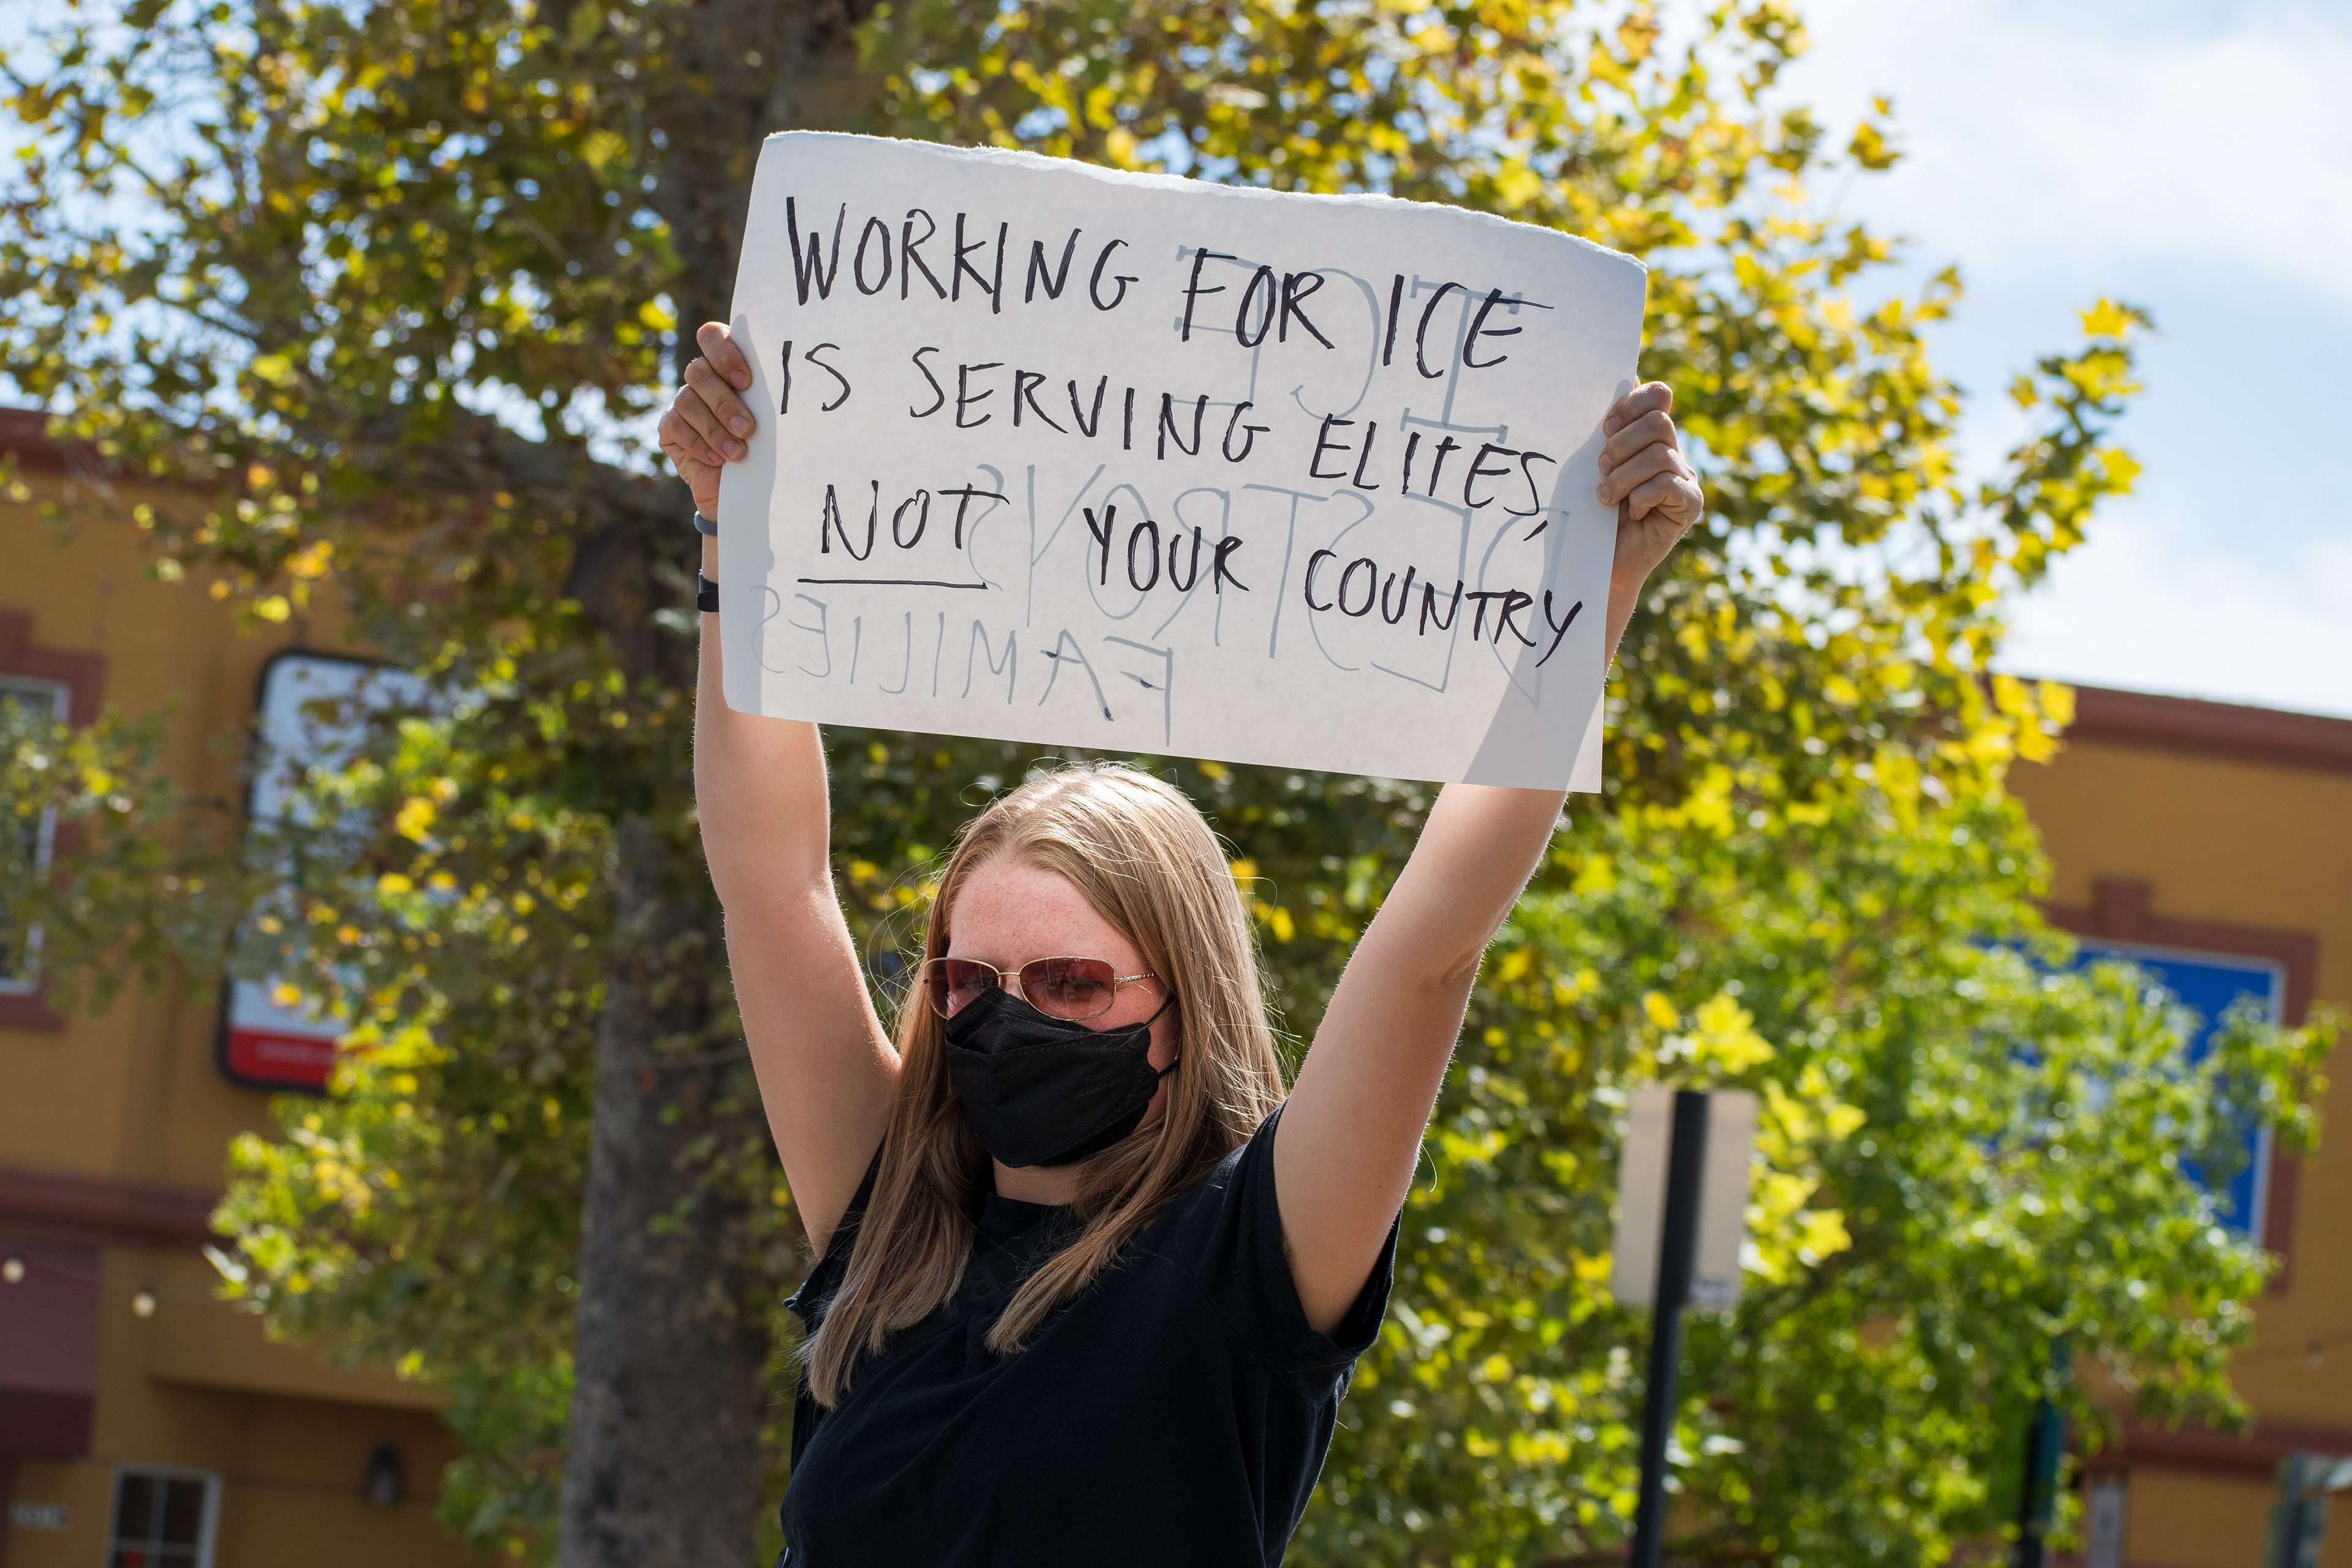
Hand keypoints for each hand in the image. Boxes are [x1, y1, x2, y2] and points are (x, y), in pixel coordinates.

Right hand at [658, 322, 757, 519]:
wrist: (748, 490)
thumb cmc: (767, 449)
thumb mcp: (771, 423)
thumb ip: (767, 400)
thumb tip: (784, 389)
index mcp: (728, 365)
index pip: (712, 336)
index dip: (723, 352)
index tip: (746, 381)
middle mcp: (702, 378)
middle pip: (699, 371)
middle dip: (724, 402)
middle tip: (748, 429)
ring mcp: (683, 402)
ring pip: (687, 400)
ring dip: (714, 428)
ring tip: (737, 453)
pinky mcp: (669, 428)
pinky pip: (676, 427)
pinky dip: (699, 444)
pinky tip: (718, 460)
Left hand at [1597, 381, 1702, 600]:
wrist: (1600, 562)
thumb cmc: (1591, 512)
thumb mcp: (1591, 467)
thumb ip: (1604, 432)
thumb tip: (1614, 378)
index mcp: (1650, 435)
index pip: (1658, 395)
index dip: (1631, 403)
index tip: (1605, 426)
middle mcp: (1672, 451)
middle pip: (1658, 422)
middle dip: (1622, 443)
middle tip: (1601, 467)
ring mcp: (1684, 478)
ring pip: (1660, 455)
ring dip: (1625, 476)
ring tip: (1605, 497)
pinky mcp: (1690, 504)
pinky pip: (1668, 485)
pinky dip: (1641, 497)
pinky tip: (1630, 513)